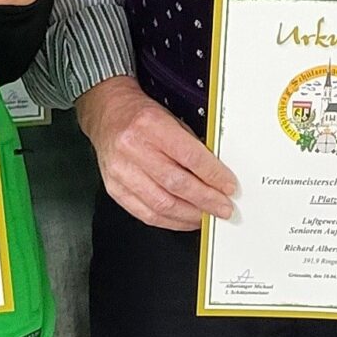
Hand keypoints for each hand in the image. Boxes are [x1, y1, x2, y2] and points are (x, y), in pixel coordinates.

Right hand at [76, 75, 236, 229]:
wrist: (108, 114)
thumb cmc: (140, 116)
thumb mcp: (171, 119)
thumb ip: (191, 146)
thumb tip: (215, 174)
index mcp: (150, 125)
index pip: (189, 156)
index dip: (213, 175)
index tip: (228, 186)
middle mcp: (132, 149)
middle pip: (177, 184)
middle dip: (206, 200)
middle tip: (223, 207)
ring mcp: (121, 172)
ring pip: (162, 204)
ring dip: (190, 215)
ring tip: (207, 216)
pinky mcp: (115, 189)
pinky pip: (145, 214)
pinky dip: (170, 221)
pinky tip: (184, 219)